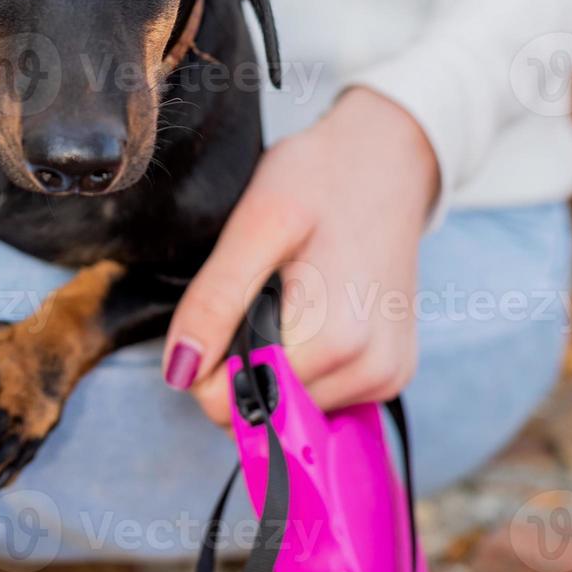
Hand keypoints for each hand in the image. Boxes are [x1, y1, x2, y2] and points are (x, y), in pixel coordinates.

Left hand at [162, 87, 439, 424]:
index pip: (235, 404)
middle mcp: (372, 372)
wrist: (387, 161)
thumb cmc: (320, 180)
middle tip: (258, 294)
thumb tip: (181, 372)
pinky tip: (308, 314)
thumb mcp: (255, 224)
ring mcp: (387, 377)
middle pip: (264, 411)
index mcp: (336, 340)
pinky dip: (300, 366)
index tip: (222, 310)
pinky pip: (321, 398)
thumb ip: (215, 300)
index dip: (208, 365)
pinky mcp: (391, 374)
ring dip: (272, 363)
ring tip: (288, 298)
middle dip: (242, 363)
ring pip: (290, 409)